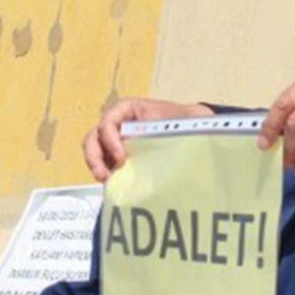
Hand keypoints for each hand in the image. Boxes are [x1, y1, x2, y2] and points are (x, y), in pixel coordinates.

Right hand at [83, 98, 214, 181]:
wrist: (190, 133)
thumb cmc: (186, 122)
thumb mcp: (190, 116)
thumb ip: (193, 117)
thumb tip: (200, 122)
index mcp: (130, 109)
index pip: (109, 120)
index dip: (110, 138)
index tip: (121, 157)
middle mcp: (118, 124)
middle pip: (95, 136)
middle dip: (95, 156)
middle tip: (105, 175)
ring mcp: (116, 142)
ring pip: (94, 150)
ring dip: (96, 166)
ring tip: (106, 181)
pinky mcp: (119, 158)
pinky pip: (104, 164)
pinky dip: (105, 174)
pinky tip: (114, 185)